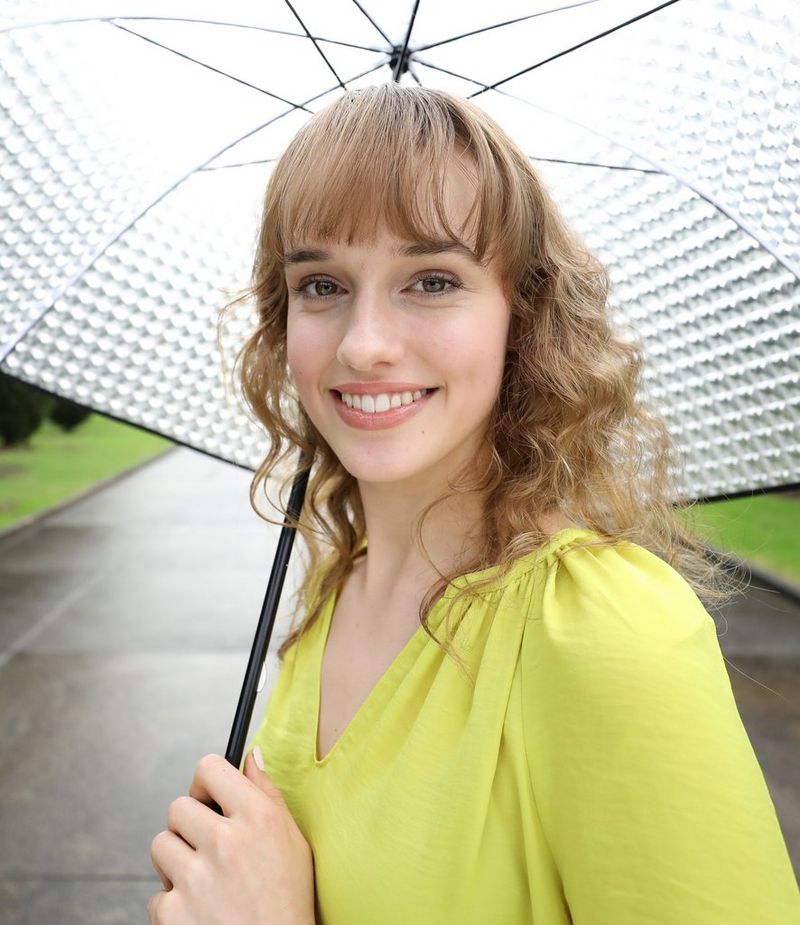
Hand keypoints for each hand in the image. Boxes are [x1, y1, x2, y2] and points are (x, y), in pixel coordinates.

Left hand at [148, 749, 315, 924]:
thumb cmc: (288, 901)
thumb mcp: (293, 840)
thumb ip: (268, 794)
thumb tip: (252, 754)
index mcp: (257, 817)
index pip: (210, 767)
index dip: (205, 781)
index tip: (209, 797)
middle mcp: (225, 841)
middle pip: (178, 806)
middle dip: (189, 825)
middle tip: (207, 846)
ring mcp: (196, 877)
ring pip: (161, 845)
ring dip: (176, 861)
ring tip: (202, 880)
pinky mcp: (173, 912)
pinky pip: (158, 894)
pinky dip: (174, 904)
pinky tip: (200, 912)